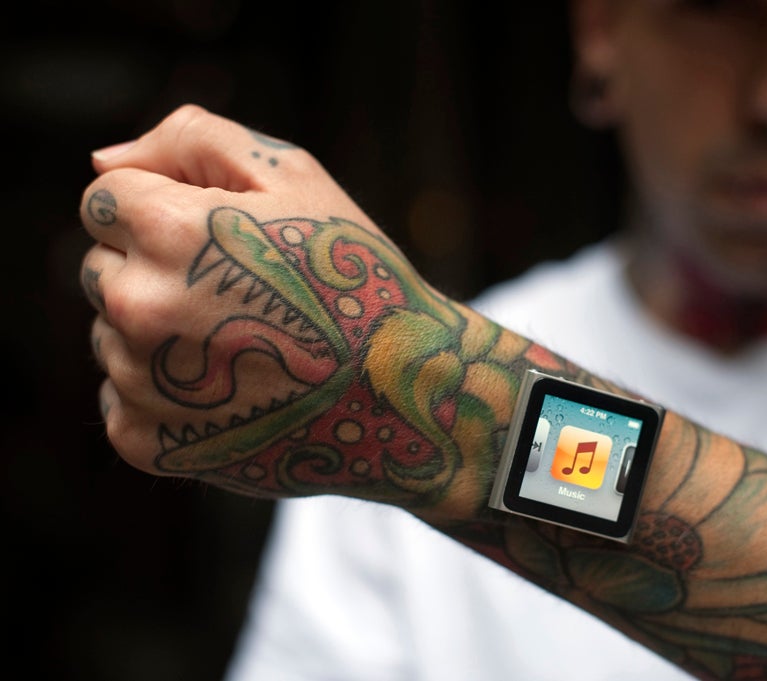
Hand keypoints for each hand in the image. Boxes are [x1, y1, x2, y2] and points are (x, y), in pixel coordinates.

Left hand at [80, 104, 500, 506]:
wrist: (403, 394)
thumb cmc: (353, 275)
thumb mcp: (294, 176)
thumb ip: (190, 139)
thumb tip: (102, 162)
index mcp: (169, 230)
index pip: (103, 199)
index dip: (164, 207)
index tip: (221, 239)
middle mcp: (139, 307)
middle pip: (99, 266)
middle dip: (154, 268)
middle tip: (240, 295)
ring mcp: (140, 382)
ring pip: (110, 332)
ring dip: (158, 331)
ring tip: (243, 345)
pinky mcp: (146, 443)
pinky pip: (121, 395)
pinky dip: (164, 391)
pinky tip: (231, 388)